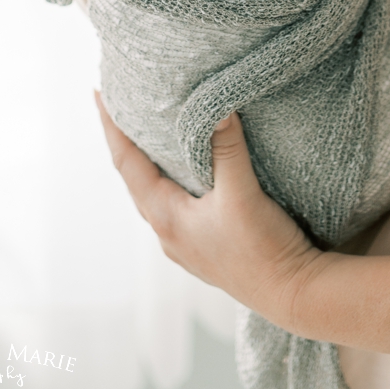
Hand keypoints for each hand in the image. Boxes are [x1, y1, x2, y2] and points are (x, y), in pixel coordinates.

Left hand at [95, 93, 326, 329]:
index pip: (127, 164)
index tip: (98, 96)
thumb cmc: (262, 248)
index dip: (112, 129)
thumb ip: (227, 150)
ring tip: (151, 140)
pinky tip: (188, 180)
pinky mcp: (205, 249)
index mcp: (166, 217)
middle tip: (122, 111)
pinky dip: (172, 184)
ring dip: (150, 167)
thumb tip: (217, 107)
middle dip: (127, 146)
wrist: (291, 292)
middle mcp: (167, 233)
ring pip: (156, 196)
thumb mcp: (243, 194)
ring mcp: (185, 244)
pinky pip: (176, 208)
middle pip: (136, 180)